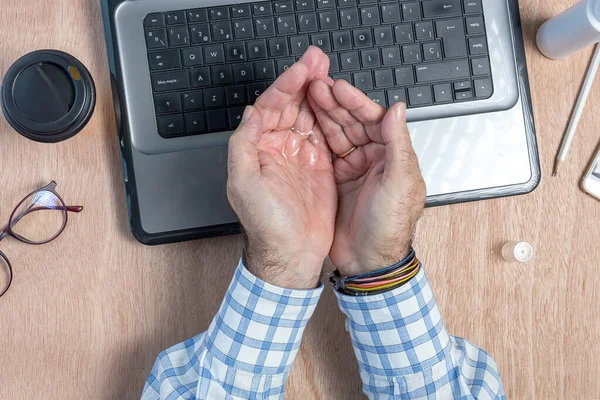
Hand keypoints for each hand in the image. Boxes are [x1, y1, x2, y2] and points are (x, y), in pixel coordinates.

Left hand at [227, 47, 335, 289]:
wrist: (292, 253)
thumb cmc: (266, 225)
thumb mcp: (243, 183)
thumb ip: (244, 144)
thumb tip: (250, 112)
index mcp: (258, 148)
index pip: (270, 107)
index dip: (286, 85)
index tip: (302, 69)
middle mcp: (278, 148)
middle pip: (290, 105)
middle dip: (303, 80)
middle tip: (317, 59)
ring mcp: (300, 155)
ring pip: (308, 114)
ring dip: (318, 92)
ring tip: (328, 72)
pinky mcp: (320, 165)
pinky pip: (326, 133)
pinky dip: (331, 115)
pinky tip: (337, 101)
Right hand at [308, 78, 425, 276]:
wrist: (368, 261)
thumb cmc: (389, 227)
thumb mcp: (398, 183)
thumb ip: (398, 144)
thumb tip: (398, 109)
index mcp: (394, 156)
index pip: (374, 120)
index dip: (355, 102)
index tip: (337, 87)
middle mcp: (375, 159)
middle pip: (354, 123)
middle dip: (335, 103)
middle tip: (315, 85)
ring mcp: (355, 168)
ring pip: (338, 134)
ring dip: (324, 115)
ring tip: (307, 97)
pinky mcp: (339, 179)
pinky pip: (327, 151)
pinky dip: (316, 136)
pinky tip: (305, 122)